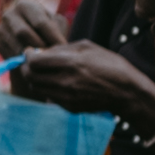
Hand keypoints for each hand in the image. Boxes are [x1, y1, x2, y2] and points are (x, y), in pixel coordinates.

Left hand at [7, 44, 154, 128]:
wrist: (126, 92)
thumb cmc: (110, 64)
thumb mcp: (87, 47)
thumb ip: (62, 49)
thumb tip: (42, 51)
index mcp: (70, 63)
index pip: (34, 62)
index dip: (28, 55)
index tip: (30, 51)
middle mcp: (65, 82)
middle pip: (31, 77)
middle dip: (27, 68)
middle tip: (32, 62)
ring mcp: (66, 97)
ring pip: (37, 88)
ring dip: (36, 78)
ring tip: (45, 71)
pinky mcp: (69, 108)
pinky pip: (49, 96)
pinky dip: (48, 88)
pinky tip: (58, 81)